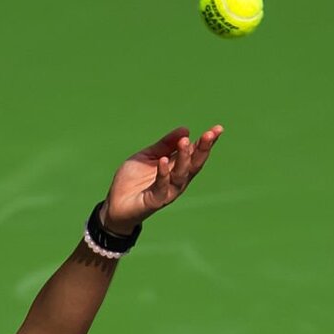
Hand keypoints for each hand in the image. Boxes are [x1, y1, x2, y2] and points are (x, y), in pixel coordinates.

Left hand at [101, 125, 223, 234]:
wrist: (115, 204)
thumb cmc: (133, 181)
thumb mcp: (148, 156)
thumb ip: (165, 144)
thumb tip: (186, 129)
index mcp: (177, 168)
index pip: (195, 153)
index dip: (206, 142)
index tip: (218, 129)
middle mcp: (177, 180)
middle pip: (194, 164)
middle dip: (203, 149)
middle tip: (210, 134)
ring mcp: (168, 191)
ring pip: (181, 174)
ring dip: (184, 158)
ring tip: (185, 142)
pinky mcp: (155, 200)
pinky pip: (161, 186)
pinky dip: (163, 173)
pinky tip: (163, 160)